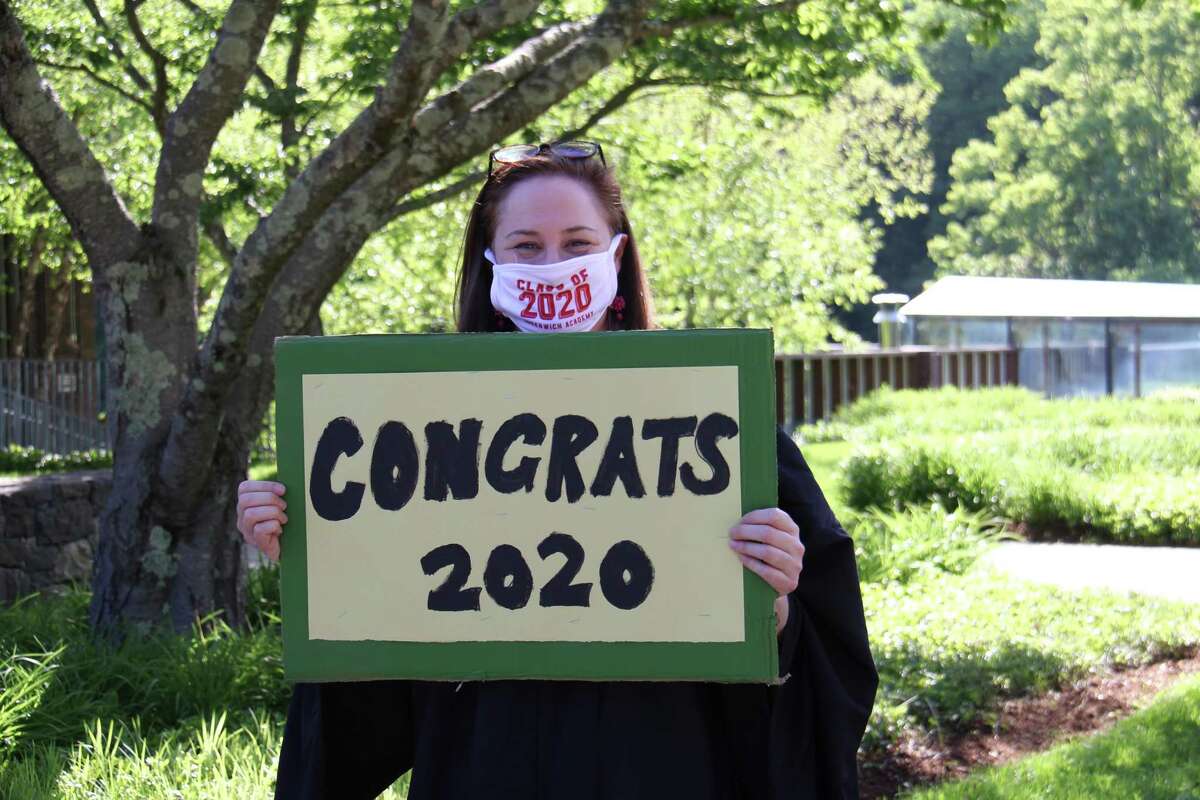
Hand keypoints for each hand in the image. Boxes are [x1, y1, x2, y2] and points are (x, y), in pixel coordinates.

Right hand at [237, 480, 287, 562]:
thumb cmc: (286, 522)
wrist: (292, 548)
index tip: (283, 490)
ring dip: (273, 513)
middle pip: (245, 500)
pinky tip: (281, 529)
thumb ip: (277, 493)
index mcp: (246, 505)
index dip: (264, 485)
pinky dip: (274, 526)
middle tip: (284, 506)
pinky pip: (259, 530)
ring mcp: (247, 532)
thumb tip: (283, 487)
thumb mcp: (280, 504)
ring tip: (284, 518)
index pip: (244, 487)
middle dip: (269, 498)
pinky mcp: (257, 543)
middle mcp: (242, 518)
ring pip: (250, 515)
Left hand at [728, 507, 804, 635]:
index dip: (754, 516)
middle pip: (768, 533)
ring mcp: (794, 565)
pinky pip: (765, 570)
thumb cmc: (769, 556)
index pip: (775, 515)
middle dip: (745, 532)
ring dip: (746, 547)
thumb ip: (762, 527)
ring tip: (733, 545)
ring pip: (767, 552)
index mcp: (792, 530)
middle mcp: (796, 546)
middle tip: (732, 533)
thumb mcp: (771, 539)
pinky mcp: (788, 582)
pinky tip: (741, 558)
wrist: (780, 584)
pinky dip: (750, 562)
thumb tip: (738, 520)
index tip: (739, 521)